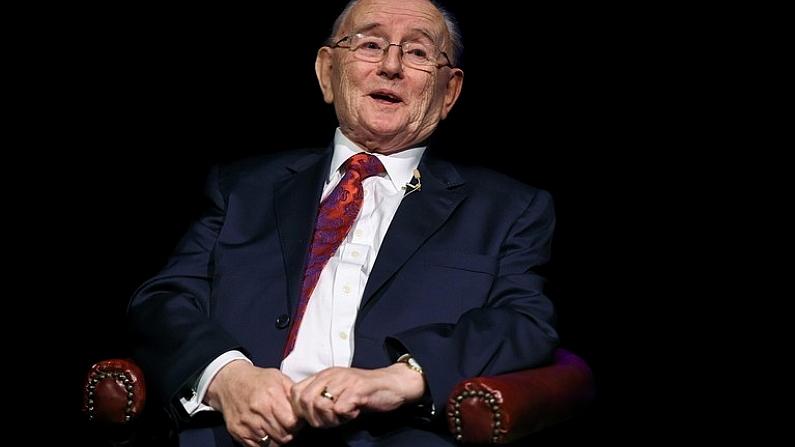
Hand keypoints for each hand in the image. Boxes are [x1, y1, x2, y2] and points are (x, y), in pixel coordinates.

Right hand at [204, 360, 304, 446]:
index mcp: (271, 397)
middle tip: (289, 426)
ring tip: (278, 428)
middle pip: (283, 435)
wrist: (229, 382)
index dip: (298, 424)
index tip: (297, 421)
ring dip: (278, 438)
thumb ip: (293, 392)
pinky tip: (266, 432)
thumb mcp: (278, 377)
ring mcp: (247, 424)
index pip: (292, 423)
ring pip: (272, 443)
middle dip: (290, 433)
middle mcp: (258, 411)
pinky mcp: (238, 432)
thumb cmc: (255, 379)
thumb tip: (306, 404)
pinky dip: (265, 443)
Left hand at [290, 363, 424, 427]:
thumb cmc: (365, 391)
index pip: (295, 392)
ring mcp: (344, 381)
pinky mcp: (357, 389)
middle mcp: (331, 375)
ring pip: (320, 405)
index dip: (300, 410)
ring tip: (344, 416)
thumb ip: (320, 398)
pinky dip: (346, 416)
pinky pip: (340, 409)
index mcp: (323, 375)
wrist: (393, 384)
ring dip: (330, 418)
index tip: (315, 418)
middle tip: (333, 420)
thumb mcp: (338, 391)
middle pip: (304, 400)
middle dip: (315, 418)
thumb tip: (301, 414)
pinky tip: (355, 412)